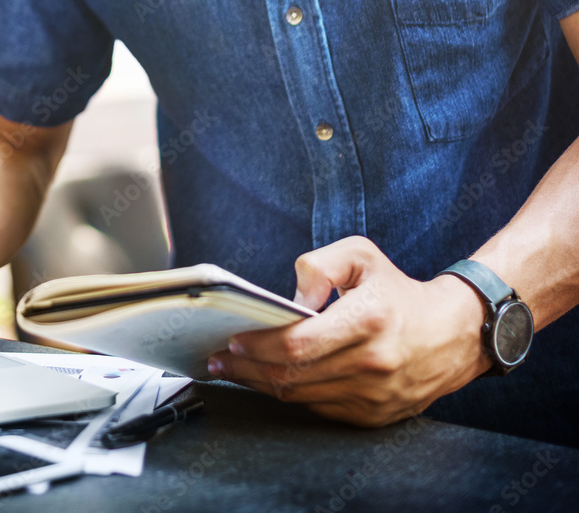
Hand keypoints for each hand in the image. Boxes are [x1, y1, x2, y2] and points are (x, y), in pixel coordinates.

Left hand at [207, 236, 490, 426]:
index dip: (259, 345)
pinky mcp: (375, 415)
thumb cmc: (397, 290)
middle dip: (247, 367)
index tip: (233, 338)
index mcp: (367, 320)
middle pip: (292, 375)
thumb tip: (291, 298)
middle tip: (219, 358)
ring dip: (261, 384)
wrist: (453, 333)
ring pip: (302, 396)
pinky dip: (290, 396)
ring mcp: (375, 395)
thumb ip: (319, 264)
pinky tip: (269, 381)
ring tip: (235, 369)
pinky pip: (319, 409)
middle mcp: (372, 362)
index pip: (298, 344)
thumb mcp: (361, 256)